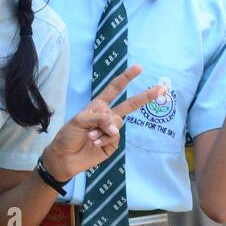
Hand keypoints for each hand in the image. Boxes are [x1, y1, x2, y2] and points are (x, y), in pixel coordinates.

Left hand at [41, 65, 165, 178]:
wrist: (64, 157)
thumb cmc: (68, 135)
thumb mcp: (79, 120)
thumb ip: (99, 119)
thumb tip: (116, 128)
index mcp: (99, 106)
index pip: (114, 89)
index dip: (126, 78)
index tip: (139, 68)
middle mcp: (107, 116)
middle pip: (129, 105)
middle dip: (145, 96)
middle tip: (161, 89)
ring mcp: (111, 131)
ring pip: (117, 124)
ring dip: (102, 130)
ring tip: (89, 136)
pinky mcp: (113, 144)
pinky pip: (114, 137)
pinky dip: (104, 139)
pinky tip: (94, 144)